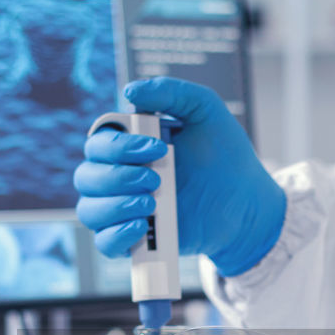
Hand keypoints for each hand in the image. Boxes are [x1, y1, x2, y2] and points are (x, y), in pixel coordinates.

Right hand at [74, 78, 286, 276]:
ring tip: (151, 203)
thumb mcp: (205, 111)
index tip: (160, 148)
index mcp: (128, 145)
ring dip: (114, 206)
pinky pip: (103, 243)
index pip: (97, 142)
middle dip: (118, 177)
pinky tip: (143, 226)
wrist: (248, 205)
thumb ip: (171, 92)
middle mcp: (119, 177)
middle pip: (86, 176)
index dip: (118, 146)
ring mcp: (124, 210)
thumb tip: (129, 91)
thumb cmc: (226, 156)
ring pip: (88, 211)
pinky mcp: (135, 240)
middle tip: (158, 179)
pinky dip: (116, 235)